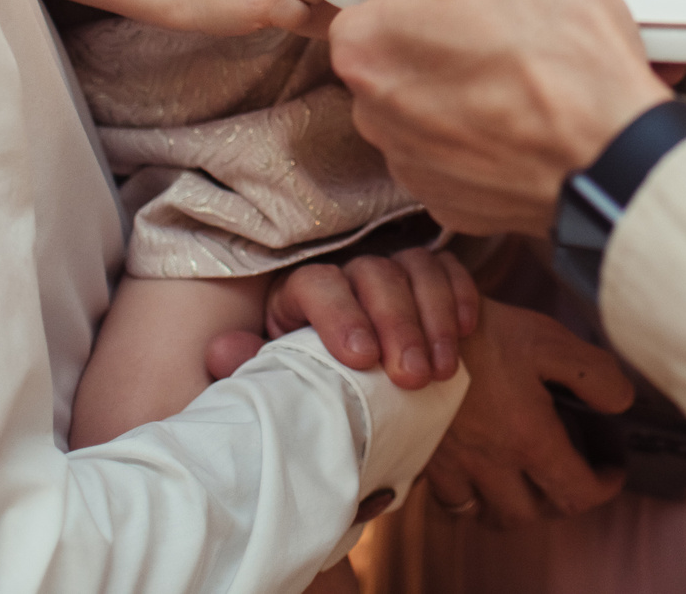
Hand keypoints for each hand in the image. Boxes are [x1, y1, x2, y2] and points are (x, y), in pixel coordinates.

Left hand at [222, 248, 478, 388]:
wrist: (369, 416)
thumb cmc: (319, 408)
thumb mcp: (283, 396)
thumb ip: (253, 374)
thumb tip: (218, 352)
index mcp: (299, 298)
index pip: (316, 282)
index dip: (338, 315)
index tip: (361, 359)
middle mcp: (345, 277)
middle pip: (372, 274)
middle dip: (396, 324)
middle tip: (413, 378)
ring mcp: (391, 273)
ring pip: (415, 269)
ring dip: (433, 318)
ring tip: (442, 371)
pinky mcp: (431, 279)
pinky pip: (449, 270)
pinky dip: (459, 297)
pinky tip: (467, 331)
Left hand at [330, 0, 673, 234]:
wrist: (608, 150)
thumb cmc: (550, 52)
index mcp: (365, 47)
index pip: (369, 8)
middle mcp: (373, 113)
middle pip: (396, 62)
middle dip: (439, 47)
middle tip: (503, 34)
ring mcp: (413, 163)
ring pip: (427, 110)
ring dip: (462, 95)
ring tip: (524, 81)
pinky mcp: (454, 200)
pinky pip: (459, 155)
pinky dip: (485, 140)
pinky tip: (526, 123)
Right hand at [419, 300, 632, 526]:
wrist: (409, 329)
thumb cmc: (482, 332)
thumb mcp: (549, 339)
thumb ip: (595, 375)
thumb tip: (622, 404)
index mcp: (529, 440)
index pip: (577, 493)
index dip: (605, 487)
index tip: (612, 470)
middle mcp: (492, 465)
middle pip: (534, 514)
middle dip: (562, 501)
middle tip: (574, 473)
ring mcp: (454, 467)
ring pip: (491, 516)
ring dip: (517, 507)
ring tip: (530, 482)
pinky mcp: (425, 459)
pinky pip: (452, 503)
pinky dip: (473, 501)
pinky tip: (481, 477)